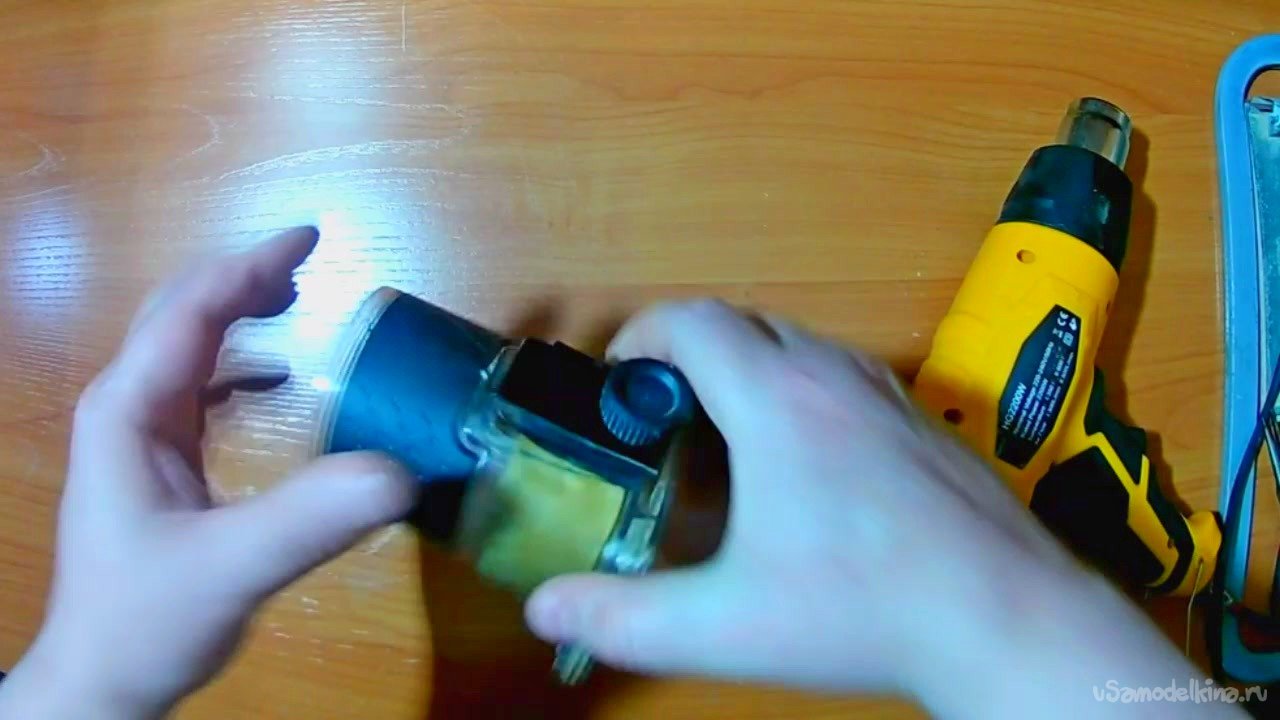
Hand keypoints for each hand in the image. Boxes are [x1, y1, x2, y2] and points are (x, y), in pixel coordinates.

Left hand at [0, 228, 416, 719]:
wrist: (100, 680)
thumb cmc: (147, 619)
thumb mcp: (232, 567)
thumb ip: (310, 518)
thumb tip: (402, 471)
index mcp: (130, 411)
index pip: (190, 312)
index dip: (249, 267)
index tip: (312, 239)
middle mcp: (129, 408)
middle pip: (182, 314)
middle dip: (245, 276)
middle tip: (312, 257)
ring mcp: (139, 435)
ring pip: (188, 346)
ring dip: (240, 312)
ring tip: (298, 297)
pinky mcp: (158, 463)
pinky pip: (200, 389)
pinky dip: (240, 366)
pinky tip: (278, 377)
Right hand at [524, 299, 1243, 717]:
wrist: (1008, 619)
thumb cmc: (862, 611)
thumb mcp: (727, 627)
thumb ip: (624, 618)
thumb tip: (542, 609)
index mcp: (778, 400)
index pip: (693, 321)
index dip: (640, 336)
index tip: (615, 381)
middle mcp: (833, 374)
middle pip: (742, 321)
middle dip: (687, 352)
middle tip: (656, 416)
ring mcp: (886, 391)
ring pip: (796, 344)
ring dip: (744, 369)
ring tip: (718, 440)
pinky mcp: (919, 419)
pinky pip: (839, 375)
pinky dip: (796, 391)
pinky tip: (800, 471)